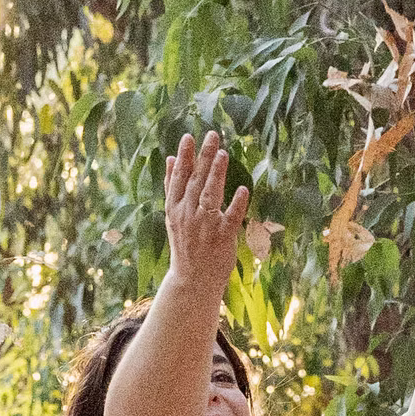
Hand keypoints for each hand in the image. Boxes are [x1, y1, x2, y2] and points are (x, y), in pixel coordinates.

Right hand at [164, 130, 248, 292]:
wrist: (192, 280)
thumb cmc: (185, 244)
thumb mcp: (173, 216)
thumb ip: (172, 187)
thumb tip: (171, 158)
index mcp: (175, 209)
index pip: (179, 179)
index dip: (184, 158)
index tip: (189, 137)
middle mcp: (188, 216)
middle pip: (197, 182)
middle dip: (204, 158)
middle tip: (213, 135)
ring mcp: (205, 227)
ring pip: (211, 197)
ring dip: (216, 175)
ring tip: (223, 154)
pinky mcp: (222, 238)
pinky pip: (231, 219)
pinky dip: (237, 205)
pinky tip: (243, 190)